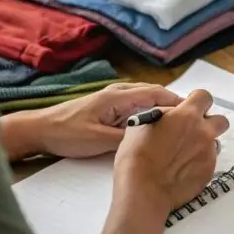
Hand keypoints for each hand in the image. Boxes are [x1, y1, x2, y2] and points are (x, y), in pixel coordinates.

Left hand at [19, 83, 185, 159]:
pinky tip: (154, 128)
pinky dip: (149, 113)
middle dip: (174, 105)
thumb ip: (127, 138)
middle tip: (191, 120)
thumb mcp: (98, 140)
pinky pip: (136, 107)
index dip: (177, 102)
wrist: (38, 130)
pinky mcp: (108, 108)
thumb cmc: (66, 133)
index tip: (194, 113)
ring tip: (177, 125)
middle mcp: (118, 93)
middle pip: (154, 94)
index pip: (156, 93)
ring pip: (145, 100)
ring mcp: (112, 99)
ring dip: (162, 109)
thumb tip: (153, 139)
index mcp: (118, 97)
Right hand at [114, 90, 229, 213]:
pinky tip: (183, 169)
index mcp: (187, 116)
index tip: (190, 108)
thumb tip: (172, 113)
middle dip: (209, 123)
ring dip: (204, 144)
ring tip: (185, 154)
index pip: (204, 97)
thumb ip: (164, 114)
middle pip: (220, 120)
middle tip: (193, 131)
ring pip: (215, 142)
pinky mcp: (210, 171)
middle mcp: (203, 132)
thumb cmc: (137, 155)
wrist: (143, 189)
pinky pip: (210, 161)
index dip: (197, 101)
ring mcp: (209, 152)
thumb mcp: (142, 123)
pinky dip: (199, 162)